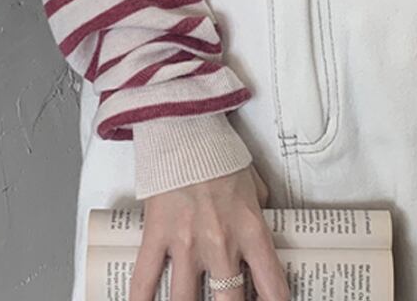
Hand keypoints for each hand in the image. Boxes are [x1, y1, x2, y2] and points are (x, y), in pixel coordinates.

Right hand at [128, 163, 289, 300]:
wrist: (186, 131)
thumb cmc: (219, 154)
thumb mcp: (255, 185)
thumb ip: (261, 212)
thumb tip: (268, 226)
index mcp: (250, 230)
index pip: (271, 285)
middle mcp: (220, 244)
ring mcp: (186, 244)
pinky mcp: (156, 235)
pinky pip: (144, 280)